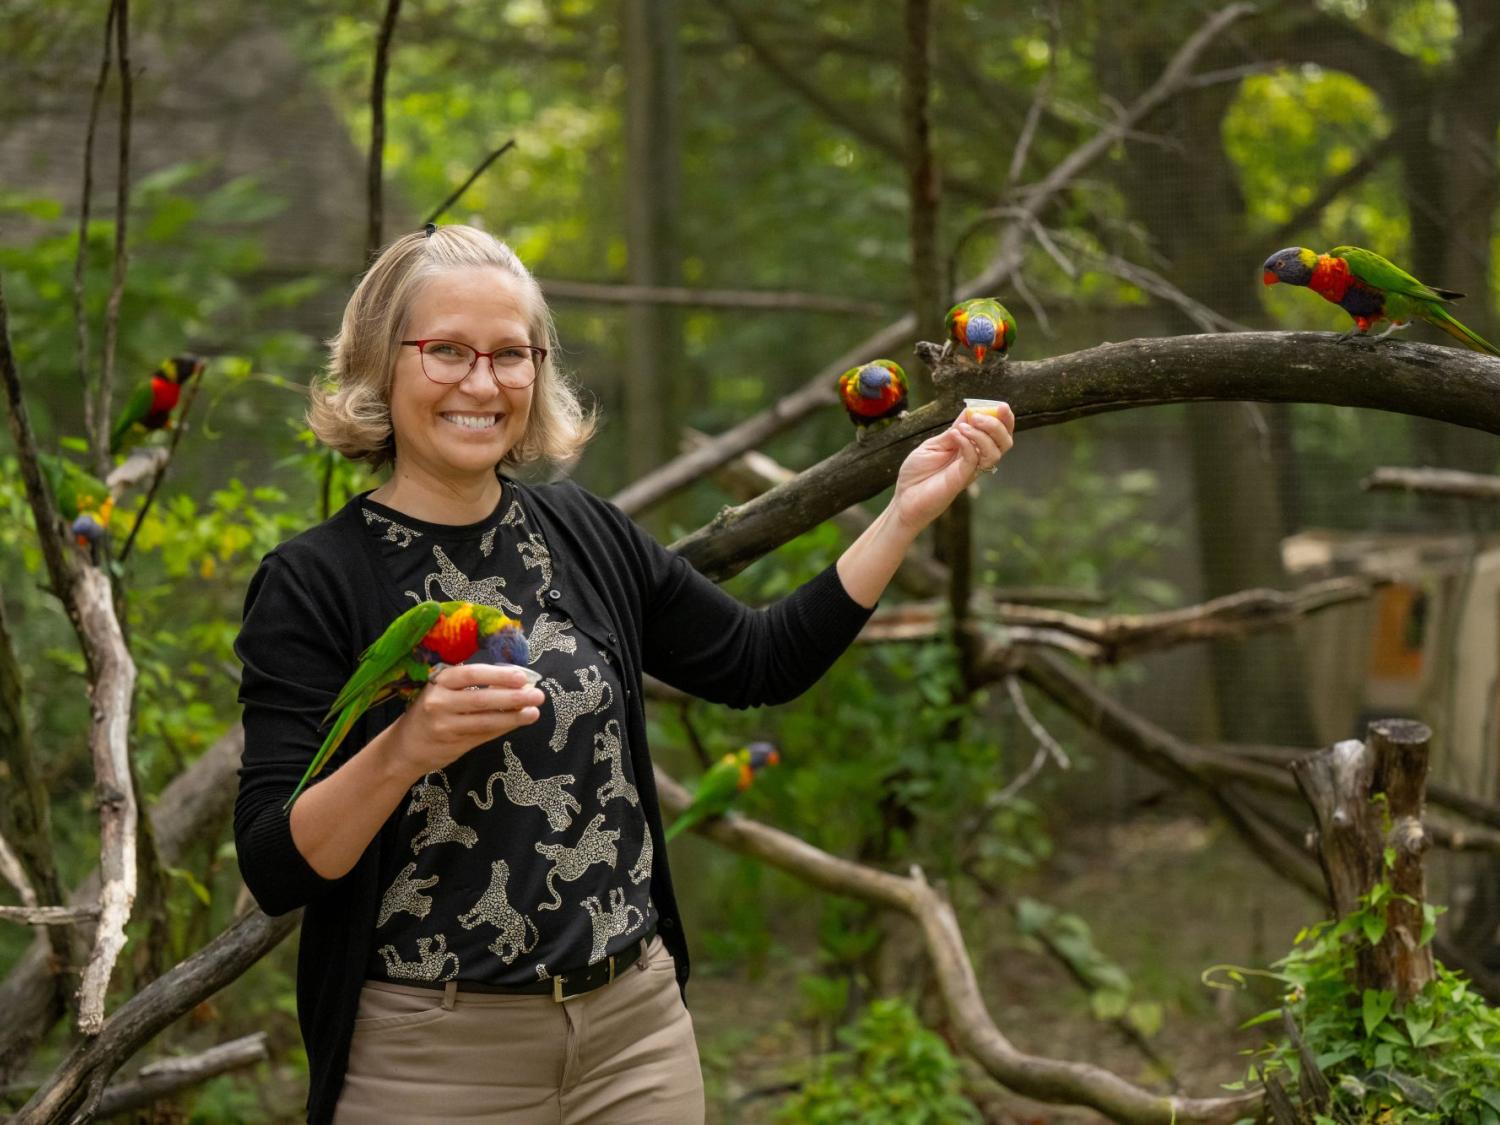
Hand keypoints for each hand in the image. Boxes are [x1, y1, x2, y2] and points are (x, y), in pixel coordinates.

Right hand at [381, 662, 543, 779]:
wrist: (404, 748)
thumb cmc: (429, 713)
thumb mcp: (443, 692)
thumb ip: (472, 686)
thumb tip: (513, 681)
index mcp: (438, 682)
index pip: (470, 675)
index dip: (497, 675)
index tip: (521, 677)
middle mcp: (439, 703)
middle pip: (481, 699)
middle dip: (513, 697)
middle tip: (537, 695)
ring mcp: (445, 726)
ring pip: (485, 721)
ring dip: (513, 716)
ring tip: (534, 712)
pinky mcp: (453, 745)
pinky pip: (484, 735)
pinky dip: (503, 728)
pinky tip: (518, 722)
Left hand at [888, 403, 1015, 532]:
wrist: (903, 497)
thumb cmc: (917, 473)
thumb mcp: (934, 444)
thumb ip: (953, 431)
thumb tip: (969, 411)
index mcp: (971, 449)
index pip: (997, 433)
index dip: (1003, 419)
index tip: (999, 405)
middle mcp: (976, 459)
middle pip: (1004, 442)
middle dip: (998, 424)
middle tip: (978, 416)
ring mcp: (970, 470)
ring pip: (996, 452)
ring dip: (983, 433)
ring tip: (963, 427)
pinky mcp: (961, 480)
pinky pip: (974, 459)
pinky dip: (967, 443)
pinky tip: (955, 435)